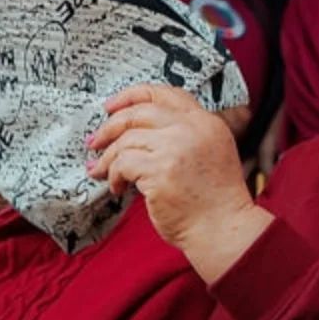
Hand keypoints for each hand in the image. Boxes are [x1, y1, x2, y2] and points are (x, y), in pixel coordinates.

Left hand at [86, 84, 271, 280]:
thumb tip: (137, 132)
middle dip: (109, 127)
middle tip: (95, 142)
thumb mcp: (211, 153)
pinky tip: (118, 188)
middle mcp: (193, 129)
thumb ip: (186, 135)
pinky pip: (122, 164)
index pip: (166, 93)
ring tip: (103, 172)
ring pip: (126, 140)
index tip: (112, 107)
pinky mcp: (160, 170)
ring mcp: (176, 148)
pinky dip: (113, 176)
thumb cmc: (214, 198)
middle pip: (139, 112)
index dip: (133, 96)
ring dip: (108, 158)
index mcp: (207, 122)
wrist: (223, 226)